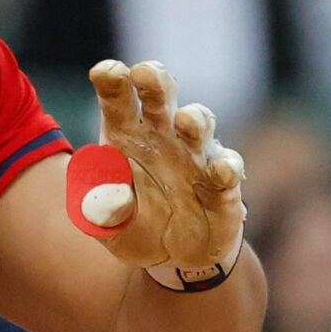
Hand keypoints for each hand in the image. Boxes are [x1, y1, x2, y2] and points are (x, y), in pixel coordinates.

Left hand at [75, 59, 245, 290]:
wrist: (174, 259)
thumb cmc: (136, 227)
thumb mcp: (109, 227)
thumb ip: (103, 212)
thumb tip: (109, 198)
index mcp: (126, 135)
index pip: (117, 99)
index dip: (112, 82)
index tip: (105, 72)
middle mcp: (163, 137)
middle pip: (160, 97)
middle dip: (155, 82)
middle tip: (145, 73)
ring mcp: (197, 158)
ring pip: (199, 125)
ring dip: (195, 120)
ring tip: (186, 120)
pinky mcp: (224, 187)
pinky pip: (227, 171)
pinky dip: (226, 169)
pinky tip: (221, 170)